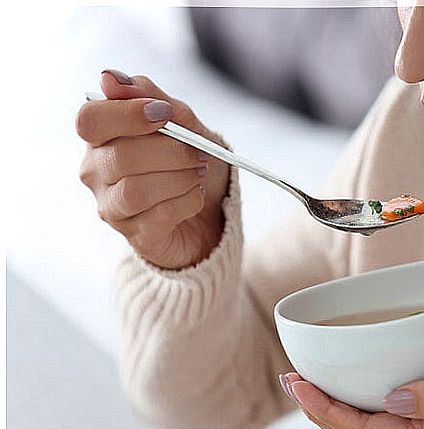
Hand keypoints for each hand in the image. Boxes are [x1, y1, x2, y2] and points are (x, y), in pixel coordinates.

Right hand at [76, 69, 229, 269]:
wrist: (212, 211)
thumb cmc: (190, 161)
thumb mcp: (183, 123)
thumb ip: (152, 98)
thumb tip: (109, 78)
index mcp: (101, 137)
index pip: (90, 120)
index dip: (127, 114)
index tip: (164, 114)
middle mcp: (96, 172)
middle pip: (121, 156)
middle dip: (171, 151)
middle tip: (197, 152)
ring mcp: (112, 206)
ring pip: (137, 190)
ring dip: (180, 177)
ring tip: (198, 173)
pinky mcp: (136, 235)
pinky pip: (160, 215)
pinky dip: (188, 201)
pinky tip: (196, 195)